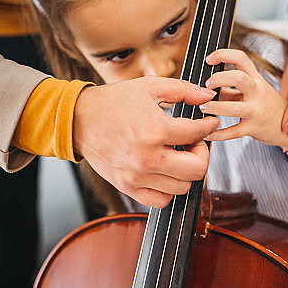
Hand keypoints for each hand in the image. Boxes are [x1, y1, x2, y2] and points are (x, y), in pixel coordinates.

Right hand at [72, 77, 218, 207]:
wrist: (79, 120)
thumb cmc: (114, 102)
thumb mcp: (149, 86)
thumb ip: (183, 90)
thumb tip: (208, 96)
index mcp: (154, 129)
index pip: (198, 134)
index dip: (209, 126)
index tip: (208, 123)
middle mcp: (147, 157)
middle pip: (197, 170)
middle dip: (202, 154)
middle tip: (193, 142)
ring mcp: (137, 176)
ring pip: (182, 187)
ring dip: (186, 171)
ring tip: (177, 155)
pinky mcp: (128, 187)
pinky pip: (162, 200)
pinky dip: (168, 189)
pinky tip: (164, 171)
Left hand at [200, 49, 287, 149]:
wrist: (286, 128)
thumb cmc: (267, 107)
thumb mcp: (252, 93)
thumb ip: (230, 89)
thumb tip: (206, 88)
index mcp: (256, 79)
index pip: (241, 58)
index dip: (223, 55)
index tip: (209, 60)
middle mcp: (258, 92)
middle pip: (239, 78)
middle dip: (218, 79)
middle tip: (207, 86)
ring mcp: (256, 111)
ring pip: (234, 108)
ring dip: (214, 107)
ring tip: (203, 108)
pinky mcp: (254, 128)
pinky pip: (233, 132)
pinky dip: (217, 134)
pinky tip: (207, 133)